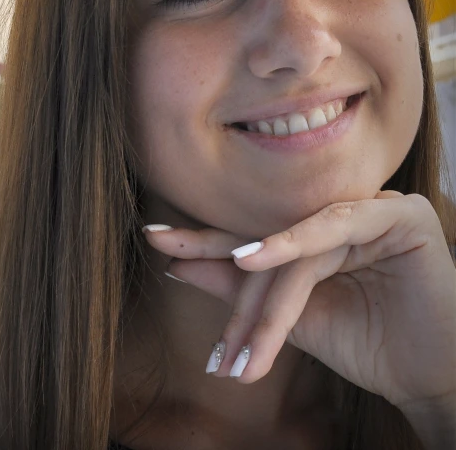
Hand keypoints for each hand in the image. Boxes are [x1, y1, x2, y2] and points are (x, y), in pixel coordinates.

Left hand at [142, 191, 455, 412]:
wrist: (429, 377)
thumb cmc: (366, 343)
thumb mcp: (289, 318)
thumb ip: (239, 288)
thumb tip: (177, 265)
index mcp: (319, 231)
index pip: (258, 233)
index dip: (206, 240)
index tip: (156, 240)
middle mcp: (343, 211)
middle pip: (274, 235)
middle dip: (223, 267)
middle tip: (170, 261)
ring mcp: (374, 206)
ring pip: (300, 245)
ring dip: (263, 294)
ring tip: (231, 337)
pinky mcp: (402, 214)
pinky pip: (337, 227)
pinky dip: (296, 243)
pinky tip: (253, 257)